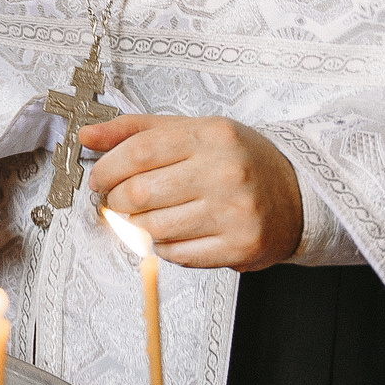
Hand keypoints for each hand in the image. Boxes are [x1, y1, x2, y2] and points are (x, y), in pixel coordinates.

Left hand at [83, 113, 302, 271]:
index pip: (138, 152)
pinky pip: (177, 255)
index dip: (107, 168)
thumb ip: (137, 130)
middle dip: (117, 200)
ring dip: (138, 226)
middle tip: (119, 199)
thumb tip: (88, 135)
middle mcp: (225, 172)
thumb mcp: (194, 130)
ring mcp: (234, 212)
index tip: (99, 178)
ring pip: (154, 227)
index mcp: (211, 136)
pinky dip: (163, 247)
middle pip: (140, 193)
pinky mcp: (239, 247)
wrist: (297, 192)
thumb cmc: (239, 159)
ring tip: (148, 216)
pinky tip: (174, 232)